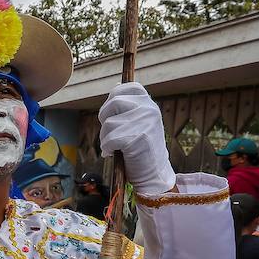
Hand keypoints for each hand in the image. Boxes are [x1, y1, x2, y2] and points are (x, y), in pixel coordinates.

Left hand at [98, 82, 176, 196]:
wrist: (154, 174)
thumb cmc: (142, 149)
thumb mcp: (139, 122)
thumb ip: (129, 106)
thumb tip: (116, 85)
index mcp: (149, 104)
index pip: (127, 87)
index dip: (113, 98)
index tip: (113, 114)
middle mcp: (149, 110)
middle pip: (113, 103)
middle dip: (105, 118)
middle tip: (109, 132)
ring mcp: (144, 123)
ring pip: (108, 123)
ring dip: (104, 138)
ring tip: (113, 147)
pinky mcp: (136, 138)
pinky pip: (109, 139)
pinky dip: (106, 148)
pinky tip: (112, 153)